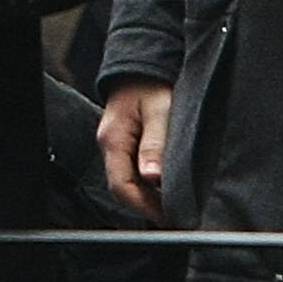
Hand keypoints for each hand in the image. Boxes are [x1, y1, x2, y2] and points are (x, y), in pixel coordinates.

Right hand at [98, 81, 172, 225]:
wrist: (143, 64)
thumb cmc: (152, 83)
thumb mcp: (160, 110)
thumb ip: (155, 144)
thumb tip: (152, 178)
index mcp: (114, 139)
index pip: (121, 186)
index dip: (144, 206)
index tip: (168, 217)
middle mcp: (109, 144)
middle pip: (122, 188)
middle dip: (146, 206)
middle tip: (174, 217)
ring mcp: (114, 144)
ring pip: (126, 181)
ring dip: (147, 196)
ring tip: (172, 205)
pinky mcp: (124, 143)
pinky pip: (130, 171)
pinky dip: (146, 184)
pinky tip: (163, 188)